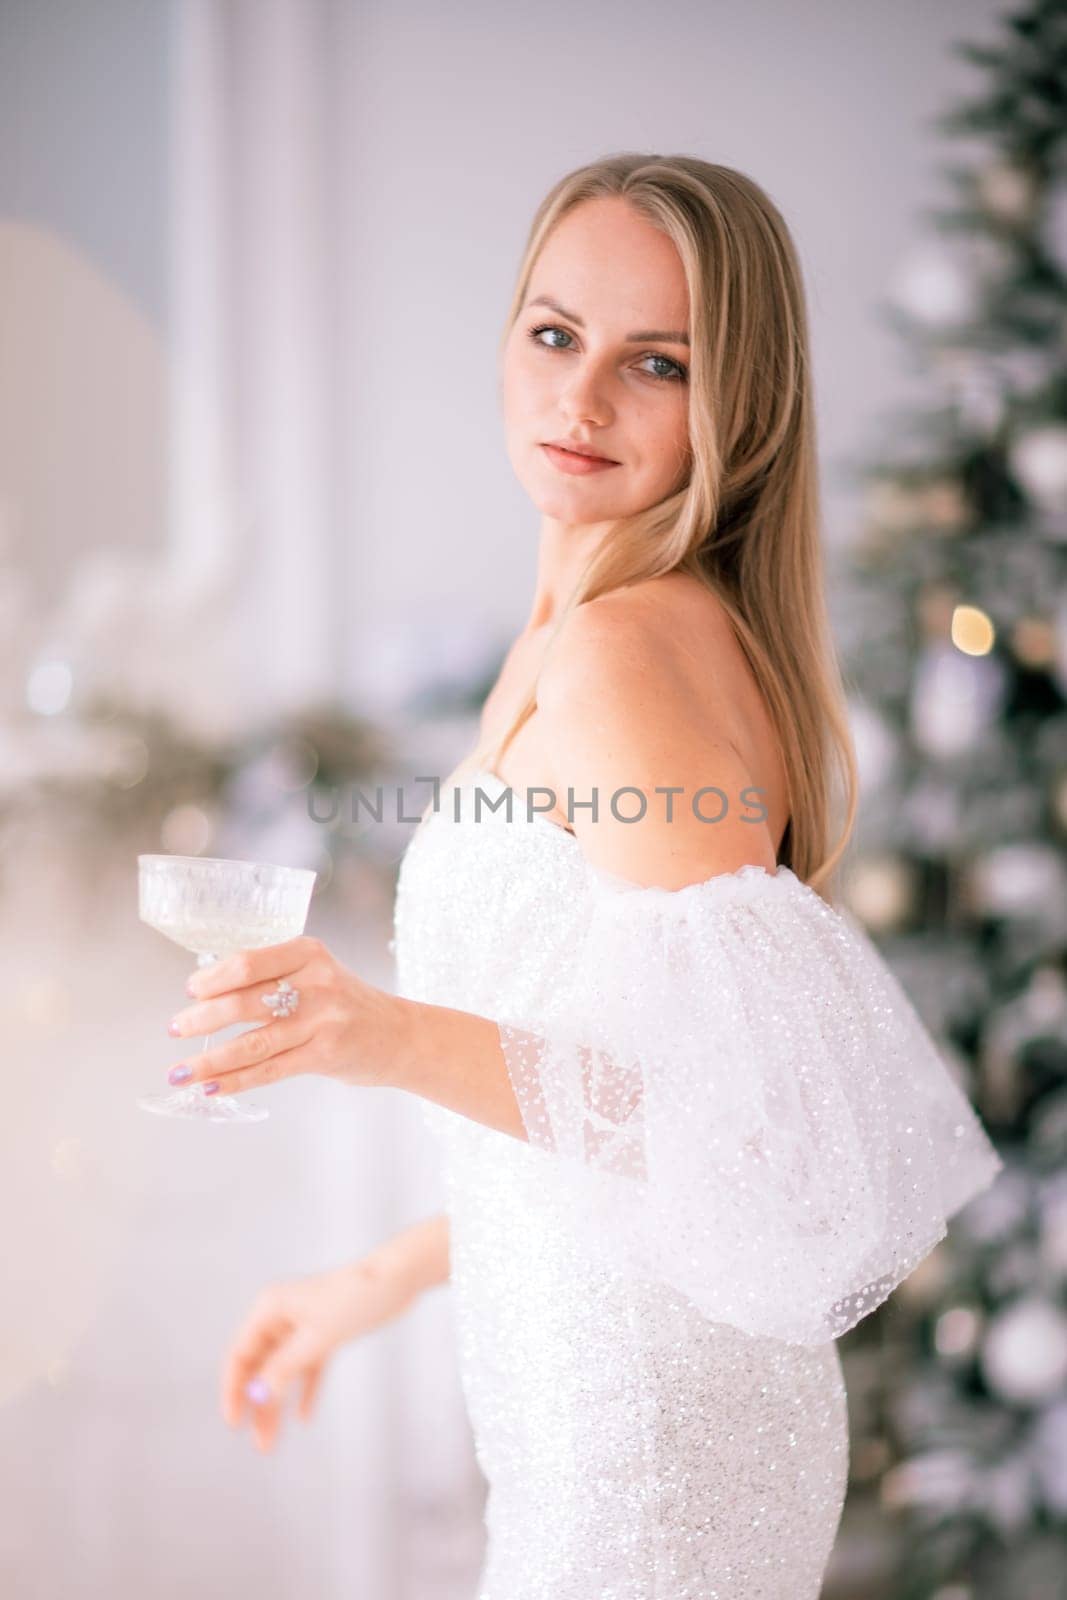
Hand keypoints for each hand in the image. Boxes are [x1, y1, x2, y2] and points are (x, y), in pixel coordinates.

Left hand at [165, 936, 411, 1096]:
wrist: (398, 1035)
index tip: (191, 990)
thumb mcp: (316, 973)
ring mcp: (323, 1021)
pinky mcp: (325, 1055)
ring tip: (180, 1070)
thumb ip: (273, 976)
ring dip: (210, 1058)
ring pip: (253, 1042)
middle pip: (245, 1001)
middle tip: (176, 1028)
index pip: (249, 963)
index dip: (213, 979)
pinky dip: (235, 1081)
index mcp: (308, 953)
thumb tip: (208, 992)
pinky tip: (211, 1088)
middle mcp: (317, 983)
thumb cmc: (345, 1003)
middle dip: (202, 1017)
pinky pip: (270, 1070)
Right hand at [222, 1256, 416, 1452]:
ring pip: (282, 1372)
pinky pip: (308, 1369)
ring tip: (272, 1441)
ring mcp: (304, 1326)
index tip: (233, 1422)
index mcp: (270, 1308)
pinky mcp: (325, 1334)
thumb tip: (258, 1397)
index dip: (233, 1389)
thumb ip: (285, 1368)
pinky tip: (303, 1416)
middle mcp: (282, 1317)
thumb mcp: (317, 1337)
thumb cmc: (355, 1296)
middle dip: (257, 1405)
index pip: (239, 1354)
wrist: (398, 1279)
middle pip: (259, 1367)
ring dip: (277, 1404)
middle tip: (259, 1443)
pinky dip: (305, 1391)